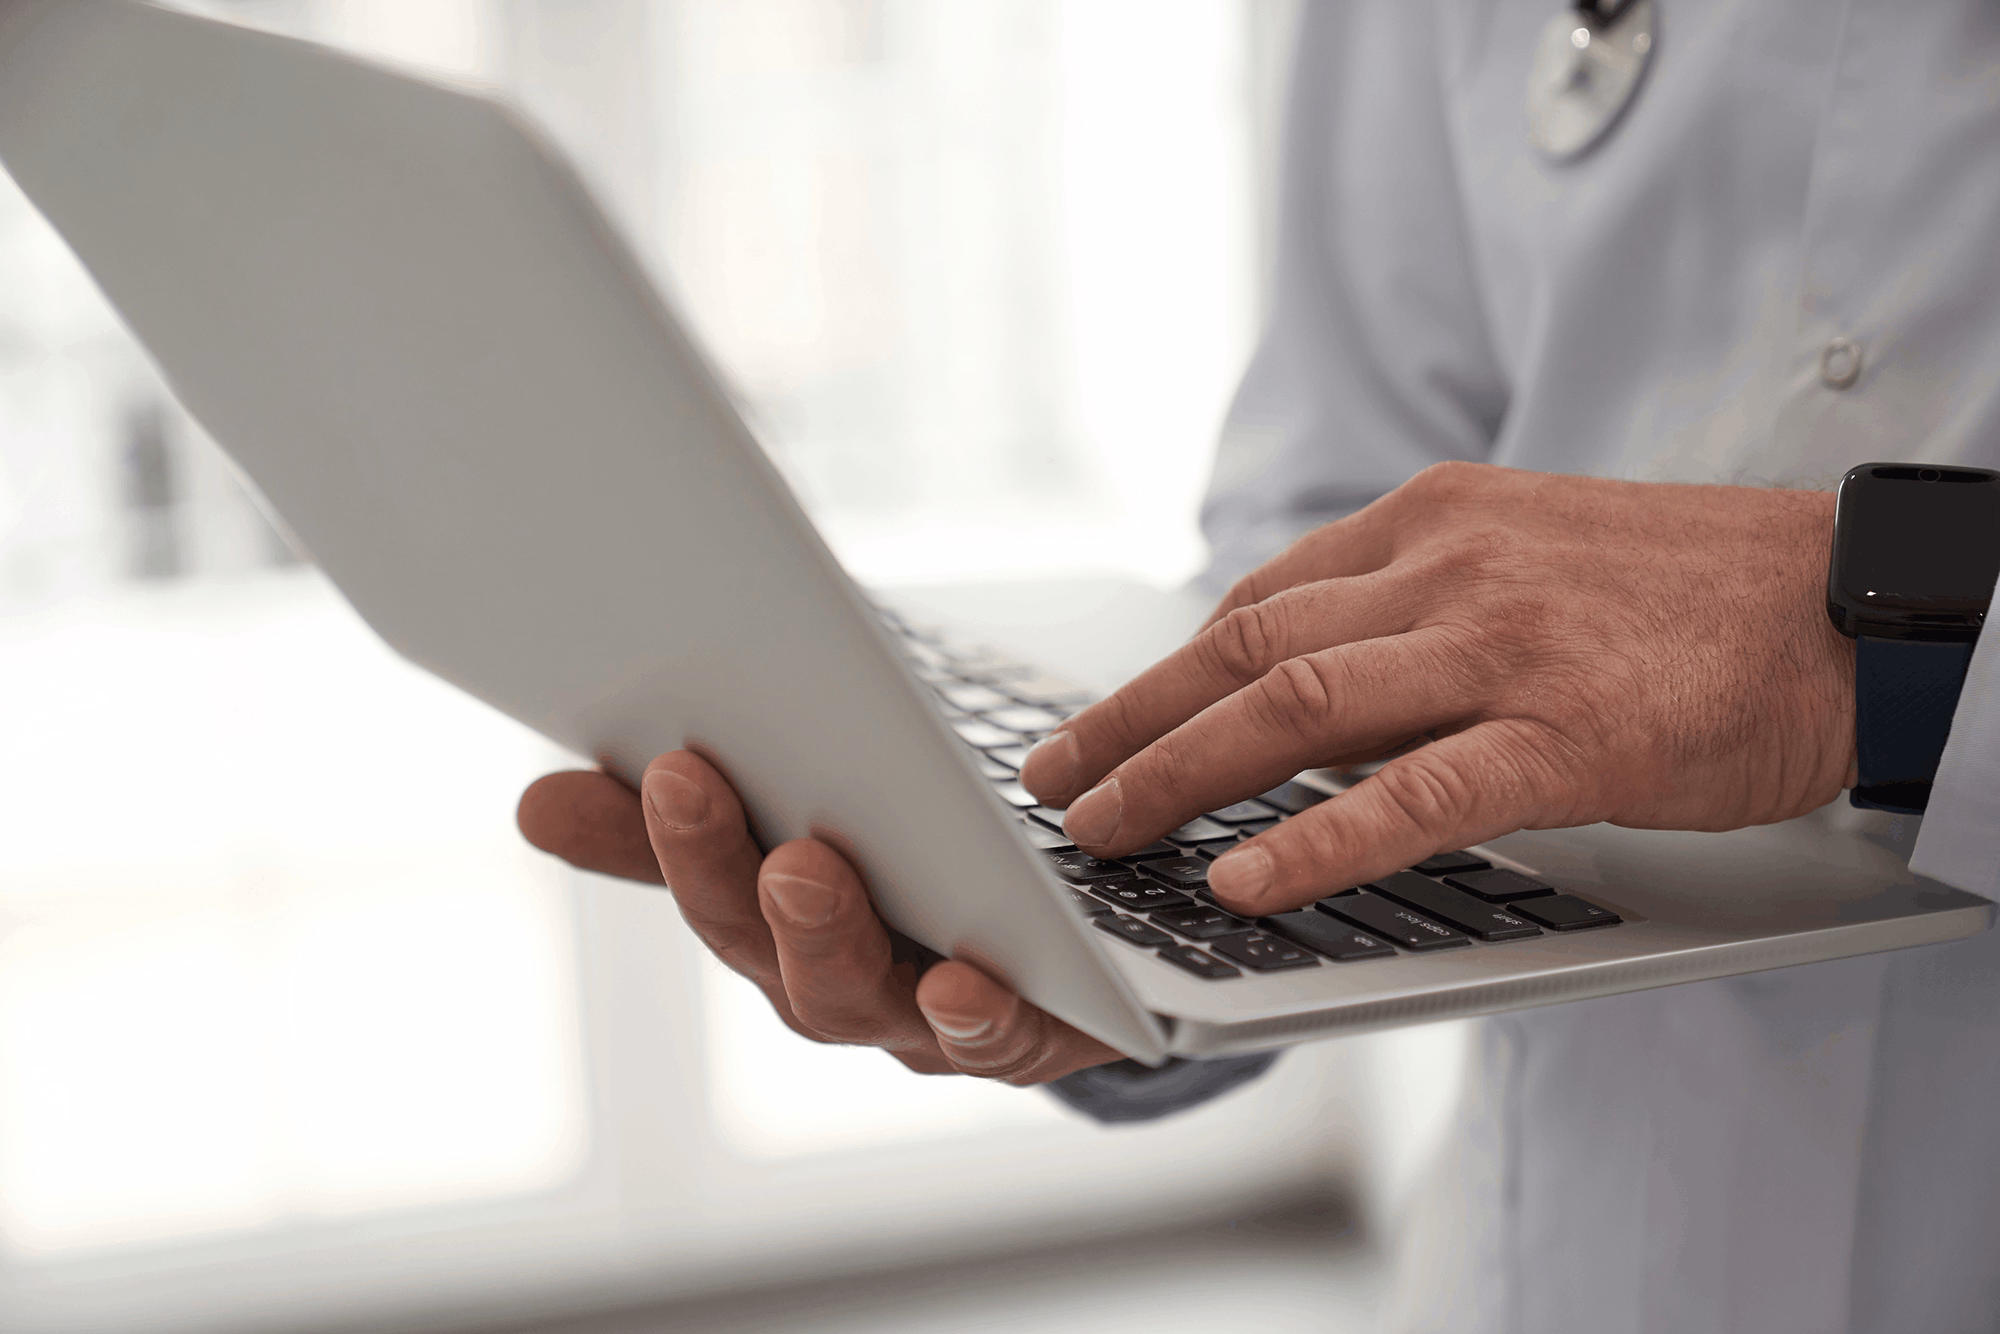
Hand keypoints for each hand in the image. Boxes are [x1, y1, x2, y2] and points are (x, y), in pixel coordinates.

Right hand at [516, 751, 1119, 1082]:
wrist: (1093, 960)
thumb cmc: (934, 874)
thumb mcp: (821, 818)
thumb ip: (701, 816)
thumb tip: (539, 799)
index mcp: (772, 918)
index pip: (689, 872)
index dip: (636, 828)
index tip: (612, 751)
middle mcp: (829, 980)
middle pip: (752, 940)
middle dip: (712, 860)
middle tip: (684, 778)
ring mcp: (917, 1020)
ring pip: (851, 998)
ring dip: (819, 935)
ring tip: (802, 867)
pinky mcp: (1021, 1038)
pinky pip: (991, 1044)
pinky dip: (970, 1019)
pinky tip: (961, 983)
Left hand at [1019, 463, 1855, 915]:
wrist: (1849, 600)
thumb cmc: (1688, 592)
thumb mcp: (1526, 555)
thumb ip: (1412, 601)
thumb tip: (1300, 668)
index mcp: (1432, 517)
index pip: (1260, 599)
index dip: (1165, 673)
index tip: (1100, 724)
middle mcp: (1448, 564)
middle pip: (1247, 645)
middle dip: (1131, 720)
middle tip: (1053, 782)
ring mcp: (1504, 644)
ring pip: (1296, 705)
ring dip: (1178, 773)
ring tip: (1103, 831)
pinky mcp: (1568, 733)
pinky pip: (1412, 793)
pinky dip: (1314, 841)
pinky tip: (1243, 880)